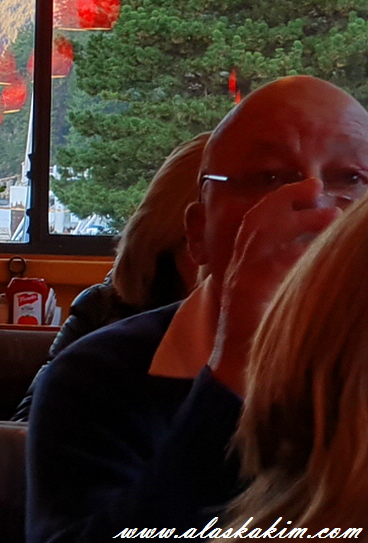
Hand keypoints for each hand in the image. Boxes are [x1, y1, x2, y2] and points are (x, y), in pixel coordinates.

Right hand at [210, 178, 333, 392]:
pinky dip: (293, 250)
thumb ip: (285, 276)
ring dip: (296, 219)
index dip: (280, 200)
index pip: (256, 222)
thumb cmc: (260, 341)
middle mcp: (237, 268)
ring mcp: (239, 279)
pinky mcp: (246, 292)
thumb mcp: (272, 300)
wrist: (235, 375)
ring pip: (261, 235)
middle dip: (286, 198)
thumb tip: (314, 256)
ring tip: (329, 213)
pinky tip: (317, 247)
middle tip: (316, 187)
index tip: (308, 187)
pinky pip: (269, 262)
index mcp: (242, 267)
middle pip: (256, 220)